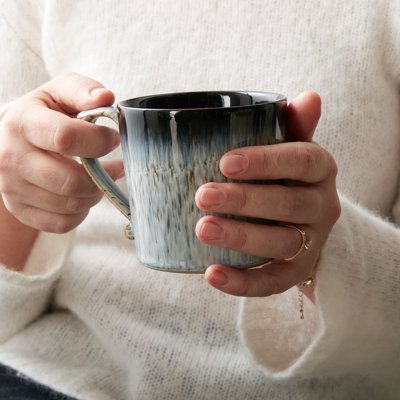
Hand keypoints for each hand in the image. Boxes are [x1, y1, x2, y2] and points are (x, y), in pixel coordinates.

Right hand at [0, 72, 123, 232]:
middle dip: (102, 176)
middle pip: (71, 181)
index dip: (99, 141)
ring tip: (101, 178)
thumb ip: (83, 90)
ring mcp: (12, 188)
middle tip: (114, 166)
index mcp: (22, 123)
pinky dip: (81, 212)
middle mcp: (11, 158)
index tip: (113, 139)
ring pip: (71, 205)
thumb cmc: (44, 114)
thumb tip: (106, 98)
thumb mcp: (60, 92)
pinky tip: (84, 195)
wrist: (13, 140)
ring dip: (96, 194)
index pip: (65, 138)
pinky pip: (62, 223)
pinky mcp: (21, 210)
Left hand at [195, 92, 340, 296]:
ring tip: (203, 229)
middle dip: (244, 200)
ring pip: (281, 242)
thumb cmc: (286, 177)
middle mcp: (322, 205)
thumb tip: (309, 97)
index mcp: (319, 169)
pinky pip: (274, 282)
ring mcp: (312, 241)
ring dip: (241, 237)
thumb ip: (294, 127)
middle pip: (288, 203)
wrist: (303, 219)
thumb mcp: (291, 148)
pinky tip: (211, 274)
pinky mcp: (297, 271)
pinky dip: (243, 282)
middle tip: (203, 195)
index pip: (301, 159)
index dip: (266, 161)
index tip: (225, 162)